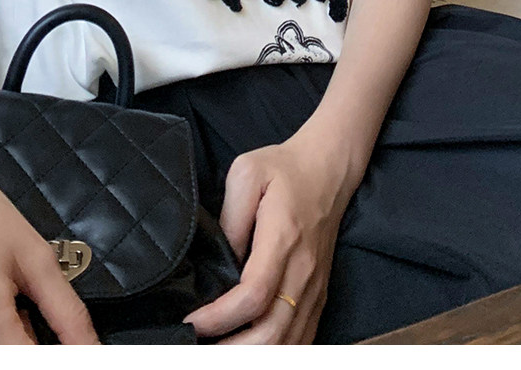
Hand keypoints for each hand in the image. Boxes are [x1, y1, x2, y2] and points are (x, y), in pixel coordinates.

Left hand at [182, 135, 355, 343]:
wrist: (328, 171)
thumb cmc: (285, 170)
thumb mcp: (246, 173)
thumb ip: (229, 217)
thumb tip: (218, 261)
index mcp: (283, 239)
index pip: (254, 294)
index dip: (220, 317)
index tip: (191, 321)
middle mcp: (303, 272)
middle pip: (271, 334)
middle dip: (232, 350)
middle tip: (197, 347)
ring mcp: (314, 290)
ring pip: (287, 345)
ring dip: (251, 356)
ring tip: (218, 349)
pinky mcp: (318, 298)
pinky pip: (299, 341)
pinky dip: (273, 353)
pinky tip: (247, 348)